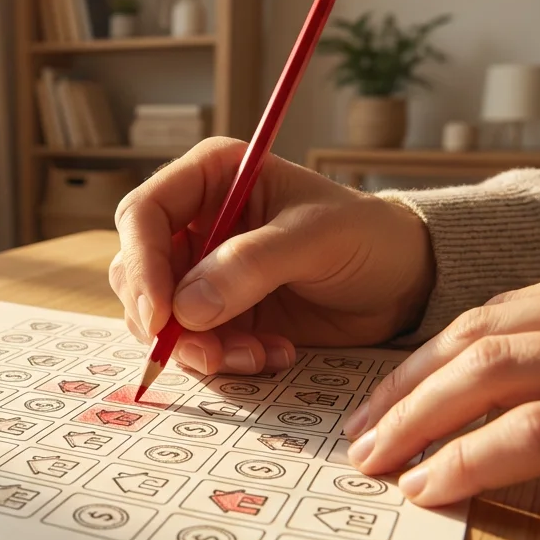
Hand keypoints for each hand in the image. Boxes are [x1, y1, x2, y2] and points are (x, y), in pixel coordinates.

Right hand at [109, 138, 434, 373]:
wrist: (403, 284)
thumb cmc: (366, 237)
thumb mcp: (316, 239)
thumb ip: (251, 265)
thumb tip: (185, 306)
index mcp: (210, 178)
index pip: (143, 215)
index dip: (142, 265)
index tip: (161, 314)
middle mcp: (195, 223)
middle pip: (136, 273)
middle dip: (164, 320)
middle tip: (208, 352)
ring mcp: (202, 273)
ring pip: (158, 318)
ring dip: (198, 348)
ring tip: (259, 356)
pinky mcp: (218, 316)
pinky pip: (192, 345)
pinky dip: (224, 361)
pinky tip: (273, 355)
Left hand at [344, 247, 539, 539]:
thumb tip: (518, 395)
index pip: (504, 311)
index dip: (429, 359)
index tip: (385, 401)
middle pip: (485, 334)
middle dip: (405, 389)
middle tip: (359, 438)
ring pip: (501, 372)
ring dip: (419, 421)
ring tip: (377, 465)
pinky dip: (474, 459)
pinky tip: (435, 488)